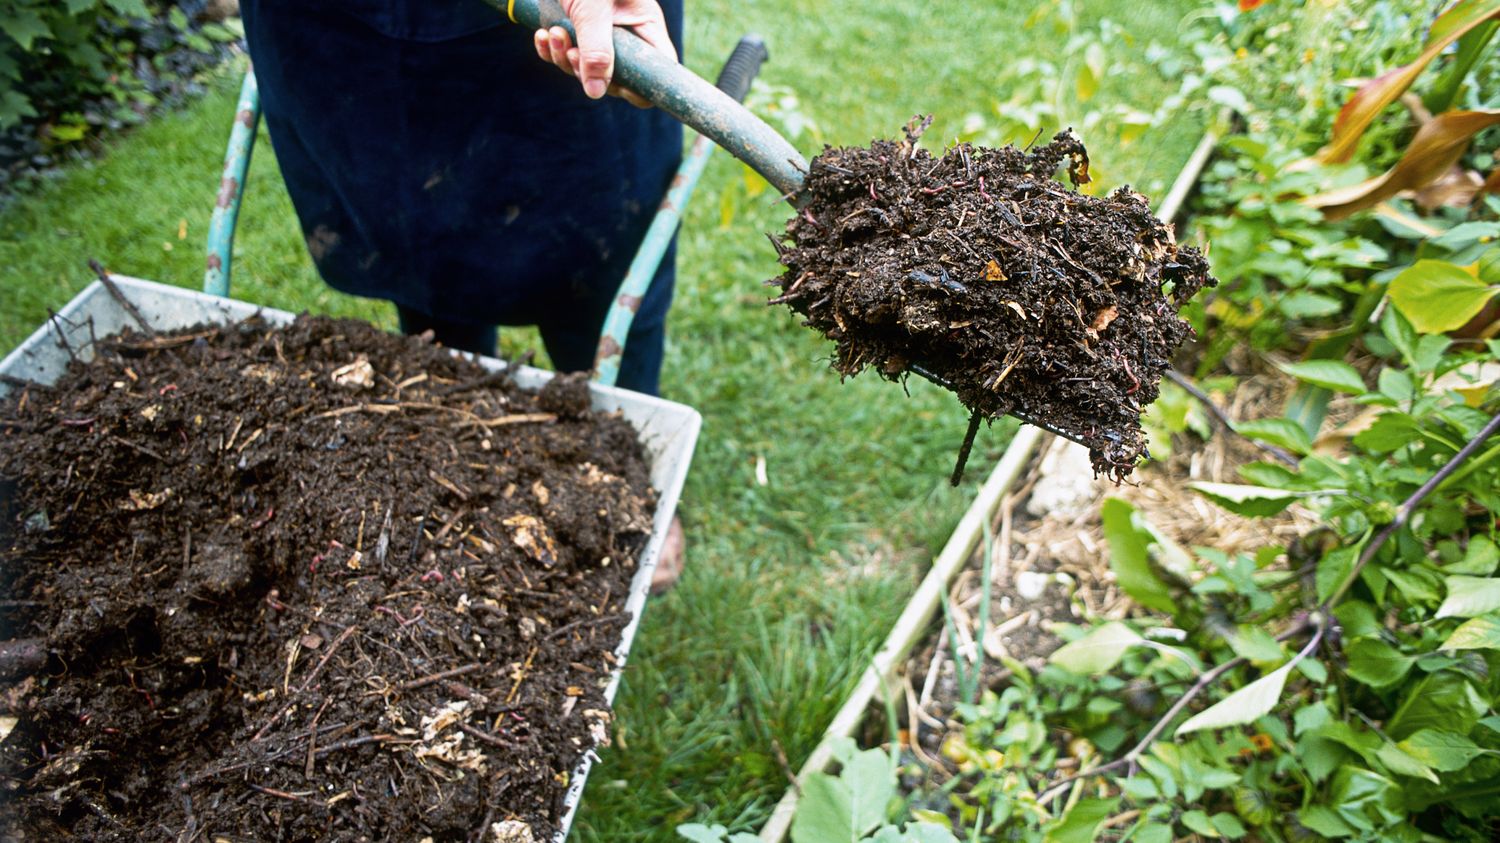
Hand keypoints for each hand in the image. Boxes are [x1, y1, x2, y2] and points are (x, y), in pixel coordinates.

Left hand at [533, 0, 674, 107]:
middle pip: (616, 76)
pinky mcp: (573, 28)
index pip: (657, 69)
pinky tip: (542, 36)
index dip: (641, 86)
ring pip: (586, 67)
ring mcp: (598, 32)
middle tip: (573, 53)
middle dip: (590, 70)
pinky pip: (564, 54)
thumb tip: (596, 92)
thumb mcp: (593, 7)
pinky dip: (551, 49)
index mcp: (644, 23)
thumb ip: (597, 49)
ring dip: (565, 58)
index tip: (615, 86)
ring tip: (555, 35)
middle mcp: (625, 31)